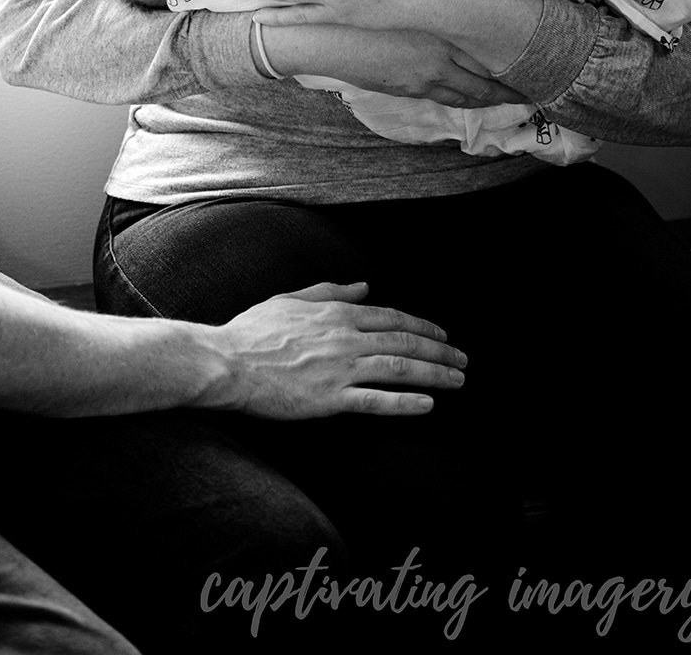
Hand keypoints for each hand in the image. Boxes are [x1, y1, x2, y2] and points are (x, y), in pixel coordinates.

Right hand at [208, 281, 466, 417]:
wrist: (227, 361)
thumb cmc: (252, 331)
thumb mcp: (290, 299)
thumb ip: (329, 291)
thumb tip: (363, 286)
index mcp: (336, 313)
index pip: (391, 317)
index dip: (422, 325)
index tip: (443, 335)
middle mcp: (345, 337)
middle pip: (404, 340)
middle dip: (440, 350)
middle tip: (464, 359)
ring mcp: (339, 369)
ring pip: (399, 368)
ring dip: (435, 373)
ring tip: (459, 380)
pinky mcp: (330, 399)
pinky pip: (376, 400)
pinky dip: (406, 403)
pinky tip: (430, 405)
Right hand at [289, 29, 529, 107]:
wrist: (325, 35)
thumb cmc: (357, 5)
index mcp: (438, 18)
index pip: (485, 34)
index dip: (510, 41)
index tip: (531, 40)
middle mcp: (440, 47)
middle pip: (488, 66)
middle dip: (513, 76)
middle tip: (538, 79)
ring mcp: (428, 73)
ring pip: (473, 89)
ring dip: (497, 94)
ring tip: (519, 96)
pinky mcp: (412, 88)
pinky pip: (452, 99)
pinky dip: (472, 101)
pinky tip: (482, 101)